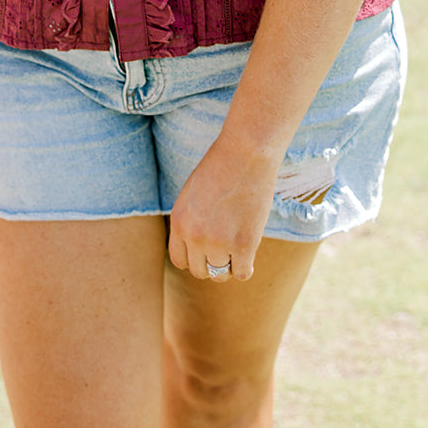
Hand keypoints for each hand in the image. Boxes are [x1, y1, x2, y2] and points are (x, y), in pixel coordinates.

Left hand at [166, 135, 279, 282]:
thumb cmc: (222, 166)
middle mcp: (194, 236)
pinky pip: (242, 273)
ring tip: (239, 248)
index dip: (194, 258)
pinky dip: (246, 268)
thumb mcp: (193, 192)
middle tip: (226, 249)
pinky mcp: (244, 244)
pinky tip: (249, 255)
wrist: (246, 153)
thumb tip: (199, 246)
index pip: (179, 260)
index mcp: (178, 221)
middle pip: (200, 271)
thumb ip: (191, 220)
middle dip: (212, 263)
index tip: (206, 251)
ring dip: (230, 265)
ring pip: (221, 274)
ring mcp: (219, 242)